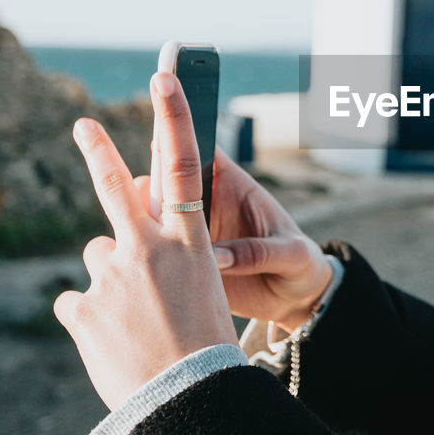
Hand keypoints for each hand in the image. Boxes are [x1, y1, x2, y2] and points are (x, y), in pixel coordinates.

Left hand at [53, 72, 240, 410]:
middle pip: (116, 188)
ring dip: (108, 284)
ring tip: (131, 323)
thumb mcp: (201, 295)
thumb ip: (160, 265)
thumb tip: (107, 252)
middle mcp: (150, 248)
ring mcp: (113, 275)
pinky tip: (114, 346)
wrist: (188, 402)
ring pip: (98, 262)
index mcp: (190, 243)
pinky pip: (78, 306)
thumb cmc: (204, 351)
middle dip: (97, 153)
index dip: (174, 118)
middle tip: (81, 124)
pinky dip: (91, 324)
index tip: (161, 80)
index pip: (185, 167)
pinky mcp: (82, 307)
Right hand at [131, 135, 332, 333]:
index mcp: (232, 186)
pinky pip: (155, 257)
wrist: (296, 298)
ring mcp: (190, 235)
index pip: (199, 150)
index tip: (155, 137)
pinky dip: (142, 261)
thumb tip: (217, 258)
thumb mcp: (290, 253)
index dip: (175, 136)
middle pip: (164, 183)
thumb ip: (257, 251)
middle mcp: (204, 206)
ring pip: (151, 220)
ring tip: (134, 238)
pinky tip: (136, 272)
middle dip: (146, 187)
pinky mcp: (183, 263)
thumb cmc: (299, 263)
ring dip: (138, 225)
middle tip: (137, 199)